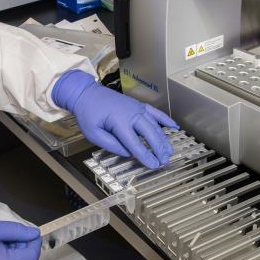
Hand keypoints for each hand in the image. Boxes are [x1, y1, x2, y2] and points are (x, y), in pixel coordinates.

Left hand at [52, 70, 178, 168]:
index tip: (154, 165)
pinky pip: (155, 112)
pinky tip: (174, 127)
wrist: (86, 94)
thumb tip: (128, 152)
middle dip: (159, 148)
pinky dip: (165, 119)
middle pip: (150, 133)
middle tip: (165, 161)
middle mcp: (132, 113)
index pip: (135, 143)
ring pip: (155, 125)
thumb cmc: (88, 113)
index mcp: (119, 121)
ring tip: (170, 151)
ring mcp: (136, 107)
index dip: (145, 156)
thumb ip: (110, 144)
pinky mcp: (137, 105)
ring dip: (163, 138)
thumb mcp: (93, 133)